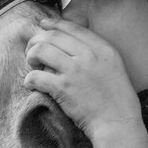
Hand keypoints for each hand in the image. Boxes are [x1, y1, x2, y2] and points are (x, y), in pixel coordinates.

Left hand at [23, 18, 140, 139]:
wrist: (118, 123)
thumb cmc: (117, 99)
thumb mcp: (114, 66)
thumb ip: (96, 53)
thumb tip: (71, 44)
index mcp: (103, 48)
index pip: (72, 28)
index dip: (53, 24)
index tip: (42, 25)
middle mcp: (89, 55)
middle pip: (52, 36)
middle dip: (36, 41)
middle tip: (32, 51)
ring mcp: (75, 71)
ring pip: (41, 50)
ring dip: (31, 56)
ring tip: (32, 66)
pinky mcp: (63, 88)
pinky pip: (36, 76)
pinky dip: (30, 79)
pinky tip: (31, 84)